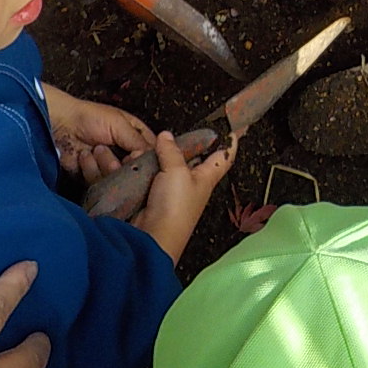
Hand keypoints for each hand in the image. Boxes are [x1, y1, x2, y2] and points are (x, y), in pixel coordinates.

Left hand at [43, 84, 153, 174]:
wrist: (61, 126)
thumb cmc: (91, 118)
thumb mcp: (119, 124)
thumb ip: (138, 142)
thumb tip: (151, 160)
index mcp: (136, 136)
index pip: (153, 152)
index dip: (151, 159)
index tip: (145, 163)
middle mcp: (125, 153)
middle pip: (136, 169)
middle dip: (126, 166)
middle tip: (120, 160)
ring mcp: (110, 166)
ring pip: (118, 178)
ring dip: (105, 164)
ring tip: (96, 149)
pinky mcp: (95, 177)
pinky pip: (100, 183)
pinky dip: (91, 170)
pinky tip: (85, 156)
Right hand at [132, 130, 236, 262]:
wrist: (153, 238)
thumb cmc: (175, 208)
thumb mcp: (177, 172)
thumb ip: (172, 151)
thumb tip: (167, 136)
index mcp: (207, 177)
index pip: (224, 156)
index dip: (229, 142)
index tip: (233, 129)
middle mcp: (192, 183)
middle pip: (191, 157)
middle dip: (180, 144)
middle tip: (169, 133)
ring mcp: (172, 190)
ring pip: (166, 164)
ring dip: (155, 156)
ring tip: (146, 150)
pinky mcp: (154, 196)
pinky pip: (150, 175)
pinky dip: (142, 168)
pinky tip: (134, 162)